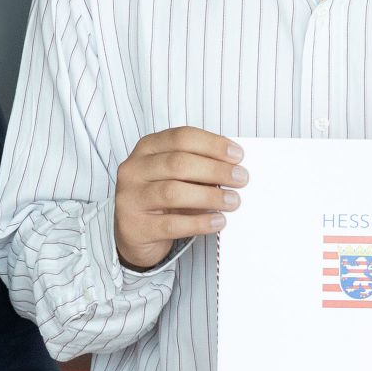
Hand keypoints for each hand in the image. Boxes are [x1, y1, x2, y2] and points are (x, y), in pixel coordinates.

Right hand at [114, 127, 244, 271]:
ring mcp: (131, 198)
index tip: (238, 155)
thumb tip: (234, 168)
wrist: (132, 232)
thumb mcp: (174, 175)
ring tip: (233, 201)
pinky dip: (199, 222)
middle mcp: (134, 169)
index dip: (212, 145)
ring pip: (173, 192)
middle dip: (215, 170)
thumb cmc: (160, 198)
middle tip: (241, 179)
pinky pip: (171, 224)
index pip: (181, 137)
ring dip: (210, 196)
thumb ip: (197, 167)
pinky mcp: (135, 227)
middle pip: (178, 163)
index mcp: (146, 148)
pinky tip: (218, 221)